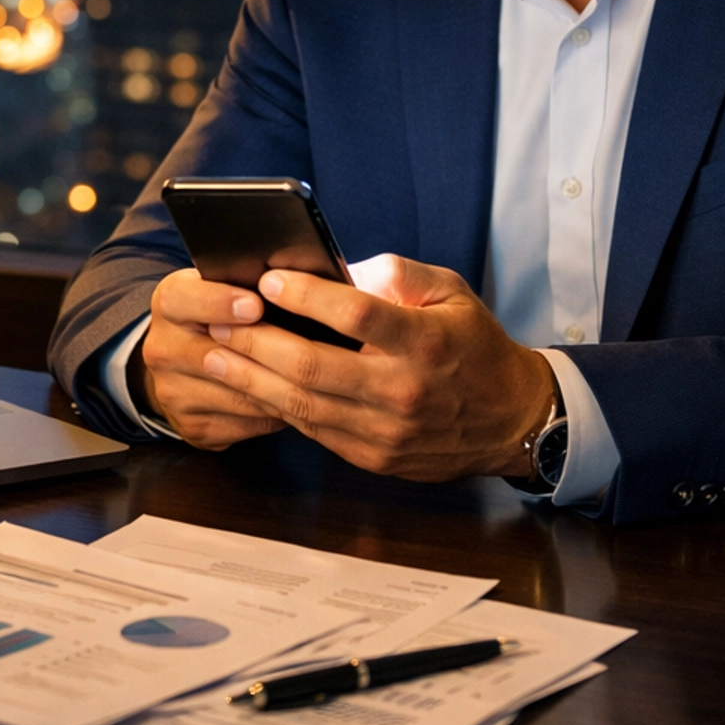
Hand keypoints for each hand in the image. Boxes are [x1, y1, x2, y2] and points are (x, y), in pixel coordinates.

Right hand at [136, 266, 284, 450]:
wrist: (182, 362)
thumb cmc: (216, 315)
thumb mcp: (220, 285)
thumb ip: (247, 281)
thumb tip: (298, 276)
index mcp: (169, 302)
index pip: (185, 299)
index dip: (221, 303)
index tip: (255, 305)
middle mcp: (162, 348)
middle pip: (212, 357)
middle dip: (261, 355)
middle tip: (302, 351)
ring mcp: (173, 392)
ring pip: (237, 395)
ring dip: (279, 389)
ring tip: (313, 378)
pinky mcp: (193, 426)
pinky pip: (246, 423)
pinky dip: (275, 414)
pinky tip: (298, 401)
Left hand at [195, 253, 557, 482]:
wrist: (510, 421)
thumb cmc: (473, 347)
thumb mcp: (451, 294)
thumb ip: (398, 275)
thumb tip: (342, 267)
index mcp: (423, 342)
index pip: (354, 314)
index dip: (306, 295)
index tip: (268, 277)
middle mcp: (402, 389)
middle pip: (312, 365)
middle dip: (255, 340)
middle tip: (218, 319)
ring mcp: (386, 430)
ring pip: (302, 404)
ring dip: (250, 378)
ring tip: (214, 353)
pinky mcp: (374, 456)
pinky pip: (314, 429)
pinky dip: (276, 406)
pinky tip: (248, 385)